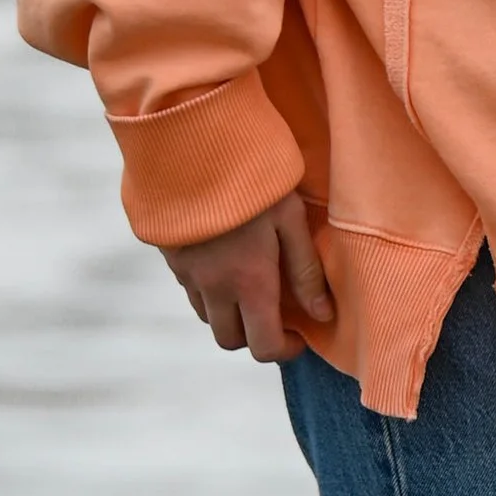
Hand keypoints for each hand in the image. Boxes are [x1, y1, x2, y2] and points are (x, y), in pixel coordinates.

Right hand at [162, 191, 334, 361]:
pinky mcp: (171, 256)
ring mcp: (187, 274)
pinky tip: (224, 259)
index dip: (286, 350)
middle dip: (254, 335)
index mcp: (249, 282)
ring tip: (249, 281)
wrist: (192, 145)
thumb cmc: (252, 178)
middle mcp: (214, 288)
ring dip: (229, 313)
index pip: (263, 346)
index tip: (300, 334)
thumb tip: (323, 314)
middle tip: (275, 308)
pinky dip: (209, 290)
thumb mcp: (290, 216)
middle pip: (230, 340)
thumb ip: (306, 269)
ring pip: (208, 317)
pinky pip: (191, 290)